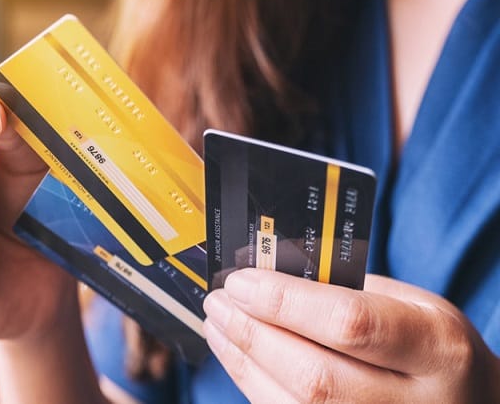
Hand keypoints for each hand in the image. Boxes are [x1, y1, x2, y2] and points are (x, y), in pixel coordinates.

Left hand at [203, 269, 499, 402]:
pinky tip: (237, 355)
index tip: (241, 281)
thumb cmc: (431, 347)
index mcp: (437, 351)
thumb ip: (349, 288)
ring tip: (217, 323)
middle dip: (251, 332)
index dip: (284, 301)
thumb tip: (270, 270)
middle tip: (218, 299)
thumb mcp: (414, 304)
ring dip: (241, 359)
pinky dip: (253, 384)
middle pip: (312, 375)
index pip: (350, 325)